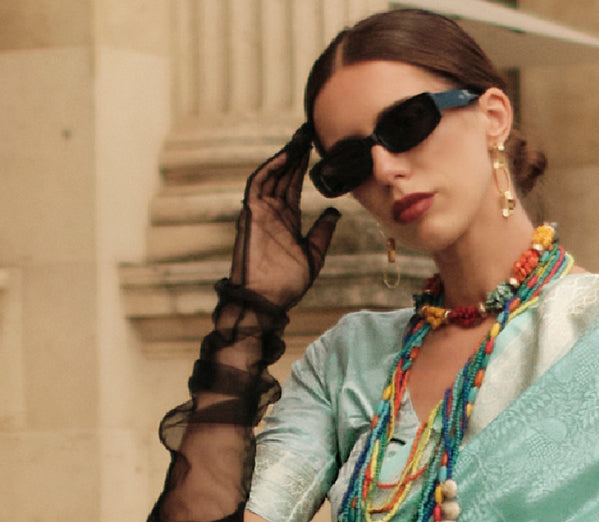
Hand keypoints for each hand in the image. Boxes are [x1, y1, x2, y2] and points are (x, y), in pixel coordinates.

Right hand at [230, 125, 340, 309]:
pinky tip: (286, 156)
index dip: (303, 166)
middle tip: (308, 131)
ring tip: (299, 138)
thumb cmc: (287, 284)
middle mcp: (273, 212)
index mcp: (287, 220)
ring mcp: (261, 212)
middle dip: (295, 153)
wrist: (267, 301)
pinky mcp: (251, 215)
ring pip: (272, 176)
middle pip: (283, 175)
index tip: (315, 147)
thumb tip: (334, 212)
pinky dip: (271, 169)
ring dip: (284, 156)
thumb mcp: (313, 255)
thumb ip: (322, 233)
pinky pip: (258, 185)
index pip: (294, 185)